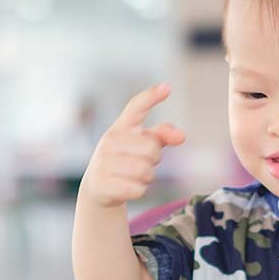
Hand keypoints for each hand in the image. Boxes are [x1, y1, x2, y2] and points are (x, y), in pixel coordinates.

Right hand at [79, 83, 186, 207]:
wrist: (97, 187)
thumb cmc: (124, 160)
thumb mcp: (141, 144)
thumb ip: (162, 135)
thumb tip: (181, 136)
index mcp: (122, 127)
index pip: (136, 107)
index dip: (151, 97)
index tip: (167, 88)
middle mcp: (110, 141)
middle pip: (151, 149)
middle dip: (153, 160)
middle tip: (140, 163)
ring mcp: (103, 162)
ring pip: (145, 171)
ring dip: (146, 177)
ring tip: (132, 176)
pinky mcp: (103, 184)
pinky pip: (138, 189)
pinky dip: (139, 191)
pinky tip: (127, 188)